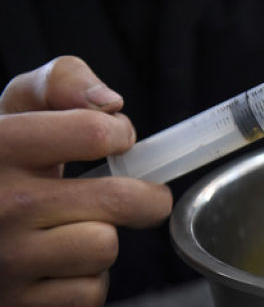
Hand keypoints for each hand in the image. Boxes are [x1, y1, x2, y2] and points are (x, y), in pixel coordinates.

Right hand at [0, 56, 172, 306]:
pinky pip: (89, 292)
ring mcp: (6, 260)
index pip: (92, 132)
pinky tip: (58, 264)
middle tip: (141, 196)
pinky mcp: (18, 305)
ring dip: (102, 239)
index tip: (119, 141)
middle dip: (145, 196)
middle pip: (118, 199)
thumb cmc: (2, 162)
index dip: (120, 134)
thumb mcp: (15, 109)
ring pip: (105, 247)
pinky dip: (84, 280)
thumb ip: (61, 82)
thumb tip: (110, 102)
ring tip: (74, 229)